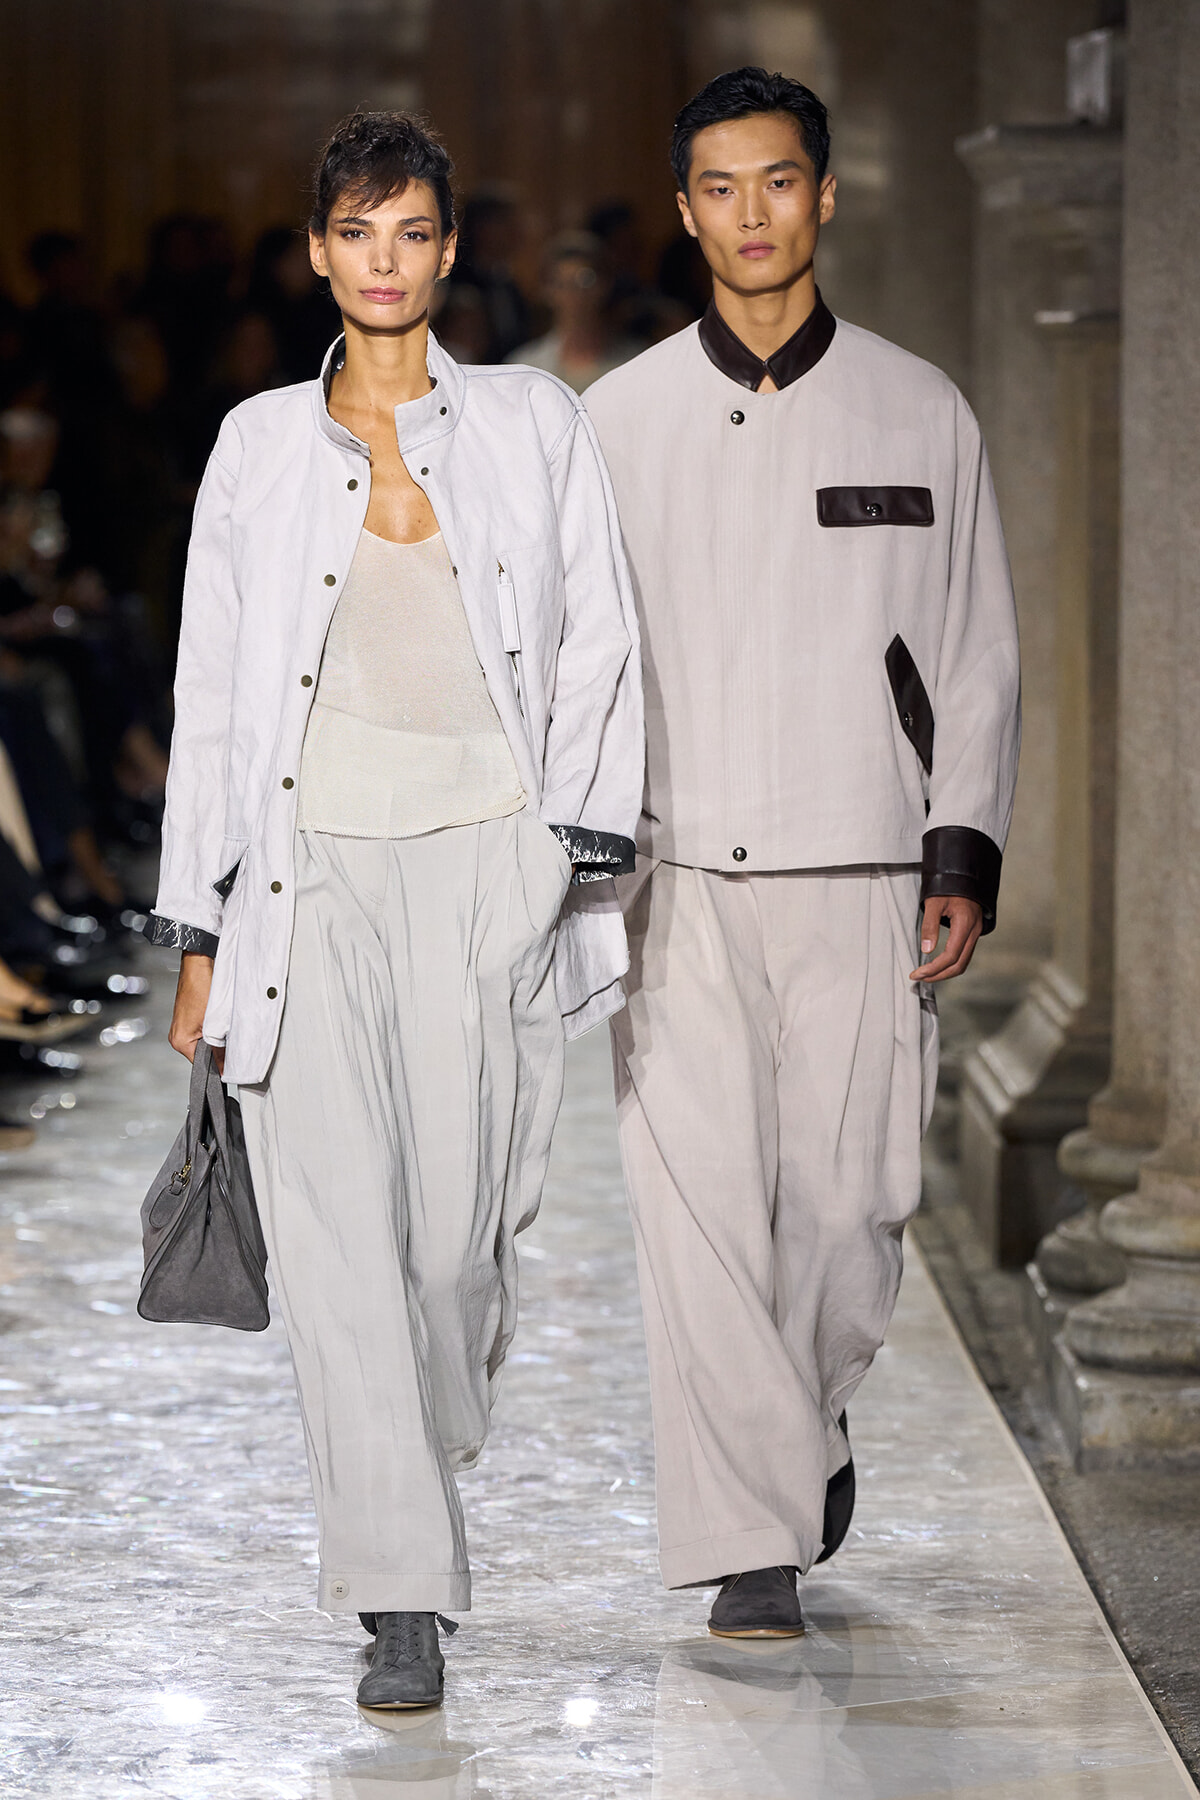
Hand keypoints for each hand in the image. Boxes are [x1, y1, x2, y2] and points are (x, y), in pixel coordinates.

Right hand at [168, 951, 223, 1073]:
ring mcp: (183, 1027)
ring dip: (218, 1037)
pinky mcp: (190, 1018)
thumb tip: (225, 1067)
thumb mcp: (214, 1023)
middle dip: (218, 1049)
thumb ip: (219, 1048)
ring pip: (206, 1041)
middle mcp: (178, 1036)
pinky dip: (215, 1028)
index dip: (218, 1064)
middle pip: (203, 1054)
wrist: (199, 964)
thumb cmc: (200, 987)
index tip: (231, 1063)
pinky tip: (221, 1019)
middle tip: (230, 1040)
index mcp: (180, 1041)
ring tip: (224, 1026)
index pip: (201, 1064)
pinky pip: (205, 1030)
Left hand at [910, 894, 983, 983]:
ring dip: (945, 972)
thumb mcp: (934, 903)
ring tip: (926, 974)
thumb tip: (927, 950)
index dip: (933, 968)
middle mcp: (974, 931)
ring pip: (963, 962)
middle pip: (959, 964)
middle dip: (938, 975)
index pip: (951, 955)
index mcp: (965, 923)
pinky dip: (951, 964)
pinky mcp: (973, 932)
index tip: (917, 973)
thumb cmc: (948, 885)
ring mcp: (975, 932)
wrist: (963, 874)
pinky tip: (938, 965)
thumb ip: (929, 926)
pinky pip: (964, 954)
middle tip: (919, 977)